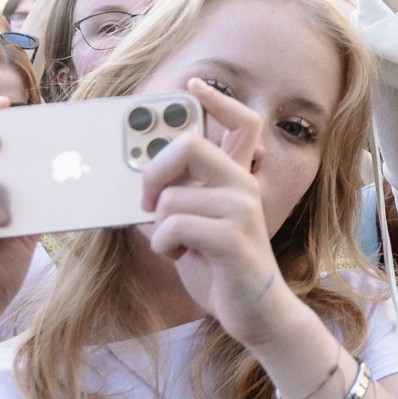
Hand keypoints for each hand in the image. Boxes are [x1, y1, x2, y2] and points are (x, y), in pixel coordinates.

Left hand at [139, 81, 289, 347]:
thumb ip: (180, 198)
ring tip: (176, 245)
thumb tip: (141, 183)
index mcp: (238, 178)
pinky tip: (179, 256)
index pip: (242, 121)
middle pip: (190, 145)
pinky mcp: (233, 238)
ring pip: (171, 198)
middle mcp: (244, 185)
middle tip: (148, 198)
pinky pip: (175, 226)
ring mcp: (242, 210)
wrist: (255, 314)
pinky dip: (164, 245)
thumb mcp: (196, 226)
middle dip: (154, 170)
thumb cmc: (220, 269)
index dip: (217, 100)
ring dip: (159, 228)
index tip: (195, 84)